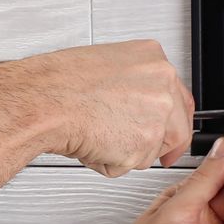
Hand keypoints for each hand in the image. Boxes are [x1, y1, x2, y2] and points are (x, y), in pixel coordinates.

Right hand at [32, 40, 194, 176]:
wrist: (45, 101)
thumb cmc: (60, 83)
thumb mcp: (105, 65)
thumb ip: (131, 83)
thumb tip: (133, 102)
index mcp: (153, 59)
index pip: (178, 96)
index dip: (171, 120)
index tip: (169, 131)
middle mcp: (162, 85)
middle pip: (177, 125)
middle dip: (159, 142)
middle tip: (135, 148)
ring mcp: (157, 115)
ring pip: (152, 147)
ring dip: (128, 151)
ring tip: (97, 134)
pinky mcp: (145, 144)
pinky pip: (132, 164)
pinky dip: (111, 162)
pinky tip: (94, 143)